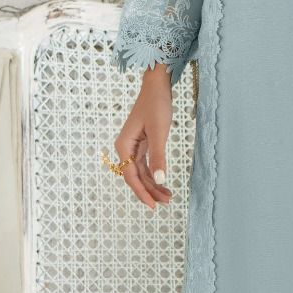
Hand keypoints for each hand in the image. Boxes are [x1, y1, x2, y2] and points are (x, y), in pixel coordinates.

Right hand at [115, 63, 173, 208]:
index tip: (153, 205)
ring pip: (141, 172)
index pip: (131, 175)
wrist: (156, 86)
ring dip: (153, 184)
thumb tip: (159, 179)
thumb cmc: (156, 104)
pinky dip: (154, 174)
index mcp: (124, 145)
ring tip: (168, 197)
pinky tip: (163, 182)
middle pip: (135, 176)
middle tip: (165, 203)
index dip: (142, 192)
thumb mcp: (159, 131)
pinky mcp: (142, 144)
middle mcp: (125, 148)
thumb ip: (158, 156)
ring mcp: (133, 147)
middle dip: (149, 191)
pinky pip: (145, 165)